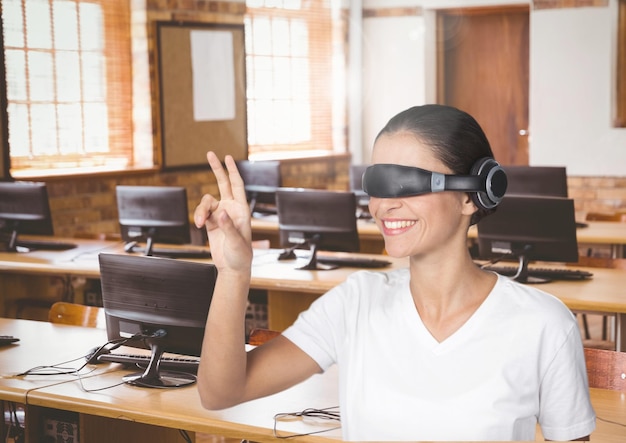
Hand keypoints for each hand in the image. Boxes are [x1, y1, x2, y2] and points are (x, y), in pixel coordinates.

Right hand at [194, 152, 251, 271]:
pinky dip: (197, 216)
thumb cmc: (241, 255)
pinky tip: (198, 224)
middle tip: (210, 153)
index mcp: (242, 210)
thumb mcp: (237, 242)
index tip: (227, 157)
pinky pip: (201, 212)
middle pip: (223, 183)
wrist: (232, 267)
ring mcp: (220, 214)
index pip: (237, 185)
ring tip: (199, 222)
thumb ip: (228, 226)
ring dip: (200, 209)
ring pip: (206, 201)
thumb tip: (221, 212)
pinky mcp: (210, 222)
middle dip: (216, 169)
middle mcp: (231, 209)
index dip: (232, 170)